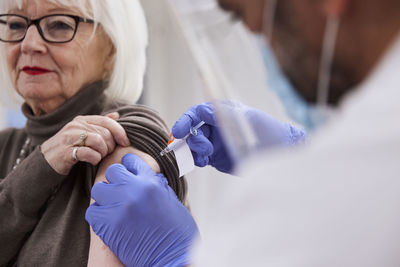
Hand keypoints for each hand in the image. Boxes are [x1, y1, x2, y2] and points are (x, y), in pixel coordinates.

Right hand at [41, 114, 129, 174]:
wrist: (46, 162)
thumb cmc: (69, 148)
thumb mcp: (84, 133)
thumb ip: (100, 124)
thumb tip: (116, 115)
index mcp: (82, 120)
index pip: (108, 121)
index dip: (120, 132)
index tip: (125, 142)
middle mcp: (76, 126)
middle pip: (105, 133)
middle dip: (110, 146)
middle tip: (105, 153)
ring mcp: (69, 137)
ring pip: (99, 141)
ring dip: (103, 152)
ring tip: (98, 157)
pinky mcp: (65, 151)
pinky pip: (89, 153)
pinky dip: (95, 158)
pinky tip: (92, 161)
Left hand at [86, 154, 198, 266]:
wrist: (172, 258)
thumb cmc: (176, 233)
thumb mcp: (171, 200)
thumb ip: (156, 185)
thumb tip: (147, 176)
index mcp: (151, 182)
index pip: (131, 162)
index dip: (129, 167)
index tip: (128, 171)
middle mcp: (133, 190)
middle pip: (113, 173)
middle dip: (116, 181)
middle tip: (121, 191)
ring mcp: (119, 206)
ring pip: (99, 190)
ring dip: (105, 197)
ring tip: (113, 206)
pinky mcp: (107, 225)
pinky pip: (92, 212)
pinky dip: (98, 215)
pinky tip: (108, 220)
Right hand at [172, 101, 305, 172]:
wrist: (279, 152)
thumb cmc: (266, 130)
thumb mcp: (246, 118)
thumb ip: (224, 115)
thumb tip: (202, 110)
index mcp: (221, 113)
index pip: (196, 114)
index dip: (185, 121)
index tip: (178, 131)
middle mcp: (215, 127)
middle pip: (191, 130)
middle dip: (191, 139)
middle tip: (203, 149)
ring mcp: (214, 143)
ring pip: (193, 145)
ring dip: (194, 150)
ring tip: (206, 156)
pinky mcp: (215, 158)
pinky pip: (199, 158)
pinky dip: (197, 160)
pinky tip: (203, 162)